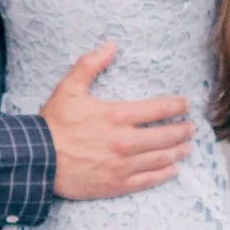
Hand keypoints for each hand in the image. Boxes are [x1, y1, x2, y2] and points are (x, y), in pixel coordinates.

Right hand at [42, 41, 192, 198]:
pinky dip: (164, 174)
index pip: (158, 109)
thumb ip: (90, 65)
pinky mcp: (116, 184)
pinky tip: (173, 169)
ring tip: (187, 147)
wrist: (38, 161)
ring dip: (178, 151)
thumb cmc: (53, 124)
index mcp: (116, 116)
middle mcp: (124, 141)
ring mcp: (122, 165)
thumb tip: (110, 45)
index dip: (176, 106)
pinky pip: (148, 180)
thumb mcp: (69, 88)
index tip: (185, 104)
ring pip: (161, 158)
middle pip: (165, 135)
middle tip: (191, 127)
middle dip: (182, 130)